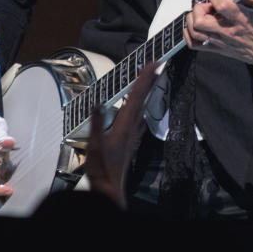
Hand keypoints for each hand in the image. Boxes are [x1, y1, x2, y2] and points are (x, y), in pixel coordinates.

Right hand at [85, 62, 159, 207]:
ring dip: (146, 91)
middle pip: (143, 98)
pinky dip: (140, 105)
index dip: (144, 78)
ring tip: (150, 78)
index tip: (153, 64)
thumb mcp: (95, 145)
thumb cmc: (102, 168)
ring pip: (142, 106)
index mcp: (125, 125)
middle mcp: (132, 126)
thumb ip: (97, 124)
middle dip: (150, 80)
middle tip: (157, 64)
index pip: (136, 96)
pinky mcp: (130, 139)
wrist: (110, 187)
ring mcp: (133, 132)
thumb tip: (99, 104)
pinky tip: (139, 107)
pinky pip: (138, 116)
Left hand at [184, 0, 252, 68]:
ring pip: (194, 31)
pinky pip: (194, 44)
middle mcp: (228, 31)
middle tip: (207, 5)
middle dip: (199, 8)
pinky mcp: (216, 49)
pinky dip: (189, 33)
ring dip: (193, 18)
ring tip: (201, 14)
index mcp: (240, 18)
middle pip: (201, 20)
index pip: (220, 5)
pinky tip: (195, 26)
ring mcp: (220, 41)